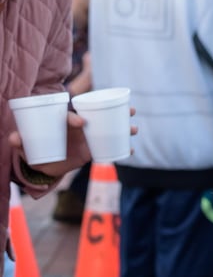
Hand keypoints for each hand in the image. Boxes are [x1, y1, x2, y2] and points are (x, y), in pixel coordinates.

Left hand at [9, 107, 136, 178]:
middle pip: (101, 115)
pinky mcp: (93, 150)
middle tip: (131, 111)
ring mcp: (89, 138)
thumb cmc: (36, 151)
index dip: (76, 117)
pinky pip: (110, 148)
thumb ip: (19, 142)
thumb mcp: (27, 147)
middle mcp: (80, 127)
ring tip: (135, 129)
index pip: (73, 115)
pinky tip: (131, 150)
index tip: (82, 123)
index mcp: (64, 122)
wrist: (45, 166)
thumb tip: (13, 138)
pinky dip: (121, 149)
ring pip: (110, 130)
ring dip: (126, 128)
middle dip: (118, 111)